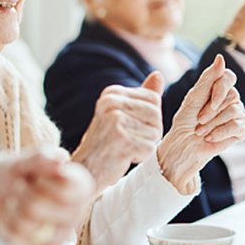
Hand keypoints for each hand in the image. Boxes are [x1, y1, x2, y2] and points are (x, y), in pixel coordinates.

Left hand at [0, 152, 94, 244]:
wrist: (4, 193)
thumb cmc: (22, 173)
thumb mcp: (25, 160)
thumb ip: (40, 157)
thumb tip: (60, 160)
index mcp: (79, 186)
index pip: (66, 190)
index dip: (43, 183)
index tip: (36, 177)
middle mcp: (76, 211)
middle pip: (38, 205)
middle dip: (21, 192)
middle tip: (19, 185)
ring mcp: (63, 233)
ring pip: (26, 223)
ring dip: (11, 206)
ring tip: (13, 199)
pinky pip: (19, 239)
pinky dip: (7, 222)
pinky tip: (12, 214)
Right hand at [71, 71, 164, 192]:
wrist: (85, 170)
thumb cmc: (106, 143)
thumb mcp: (121, 114)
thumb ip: (142, 96)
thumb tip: (159, 75)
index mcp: (111, 93)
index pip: (153, 99)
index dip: (149, 118)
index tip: (130, 127)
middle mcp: (111, 103)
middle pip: (156, 114)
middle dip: (149, 132)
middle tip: (128, 140)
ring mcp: (115, 121)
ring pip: (155, 132)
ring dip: (145, 145)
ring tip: (124, 148)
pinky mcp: (121, 140)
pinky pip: (150, 148)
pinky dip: (141, 156)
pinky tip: (123, 156)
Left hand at [158, 55, 244, 193]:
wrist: (184, 144)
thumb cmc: (186, 120)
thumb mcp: (194, 97)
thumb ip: (208, 78)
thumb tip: (221, 57)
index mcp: (218, 88)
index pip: (228, 77)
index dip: (219, 88)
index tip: (207, 100)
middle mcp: (230, 98)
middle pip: (230, 95)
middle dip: (210, 110)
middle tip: (198, 120)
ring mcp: (238, 113)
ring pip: (233, 111)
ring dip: (212, 123)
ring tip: (201, 130)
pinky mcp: (240, 129)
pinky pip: (236, 126)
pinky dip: (219, 132)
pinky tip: (209, 137)